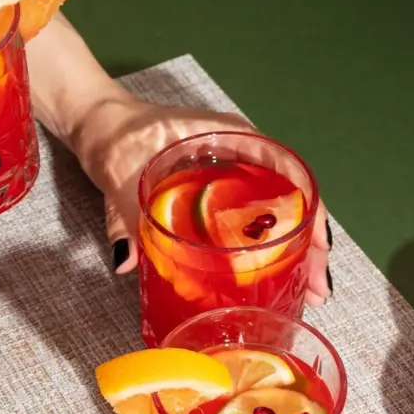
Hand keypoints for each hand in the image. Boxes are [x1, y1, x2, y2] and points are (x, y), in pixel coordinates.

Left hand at [73, 91, 331, 307]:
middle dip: (309, 245)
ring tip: (304, 292)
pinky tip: (268, 280)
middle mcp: (239, 154)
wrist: (94, 121)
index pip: (288, 172)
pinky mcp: (213, 196)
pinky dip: (263, 250)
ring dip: (292, 252)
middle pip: (290, 200)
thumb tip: (126, 260)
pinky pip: (248, 223)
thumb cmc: (114, 132)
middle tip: (317, 290)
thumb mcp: (119, 170)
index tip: (319, 248)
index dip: (311, 211)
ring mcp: (229, 175)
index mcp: (230, 137)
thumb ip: (123, 214)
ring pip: (273, 215)